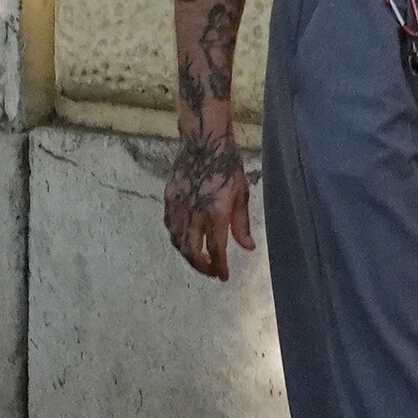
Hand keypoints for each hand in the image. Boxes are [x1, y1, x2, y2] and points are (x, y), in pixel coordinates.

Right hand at [164, 133, 255, 279]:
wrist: (204, 141)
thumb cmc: (227, 166)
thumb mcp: (242, 194)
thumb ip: (242, 224)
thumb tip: (248, 247)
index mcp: (216, 213)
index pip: (216, 250)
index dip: (219, 267)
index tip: (223, 276)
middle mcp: (195, 213)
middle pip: (192, 251)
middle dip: (201, 266)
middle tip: (211, 271)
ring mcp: (179, 206)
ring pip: (177, 240)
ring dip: (187, 254)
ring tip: (199, 258)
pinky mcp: (169, 198)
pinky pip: (169, 225)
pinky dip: (176, 237)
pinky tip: (184, 238)